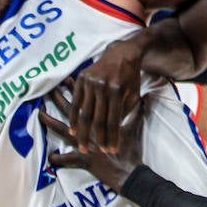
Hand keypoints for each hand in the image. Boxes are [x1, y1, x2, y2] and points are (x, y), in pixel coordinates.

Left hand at [40, 84, 144, 194]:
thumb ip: (134, 112)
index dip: (74, 89)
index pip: (84, 99)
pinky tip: (49, 157)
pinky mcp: (83, 159)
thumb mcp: (133, 126)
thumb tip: (142, 97)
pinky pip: (67, 159)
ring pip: (63, 130)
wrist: (129, 173)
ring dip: (50, 121)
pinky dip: (59, 158)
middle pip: (71, 110)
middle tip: (48, 90)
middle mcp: (90, 128)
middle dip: (59, 99)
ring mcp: (85, 143)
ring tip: (39, 114)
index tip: (66, 79)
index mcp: (101, 117)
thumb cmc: (131, 150)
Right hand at [49, 35, 144, 153]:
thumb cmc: (130, 77)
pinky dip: (73, 117)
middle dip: (96, 139)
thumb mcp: (134, 94)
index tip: (111, 150)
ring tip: (83, 146)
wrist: (122, 53)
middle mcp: (103, 86)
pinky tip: (73, 130)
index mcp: (118, 91)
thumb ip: (125, 112)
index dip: (112, 137)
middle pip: (98, 119)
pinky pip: (75, 102)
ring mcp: (90, 82)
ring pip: (84, 113)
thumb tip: (113, 131)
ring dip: (83, 132)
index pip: (113, 120)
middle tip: (94, 153)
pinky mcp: (82, 78)